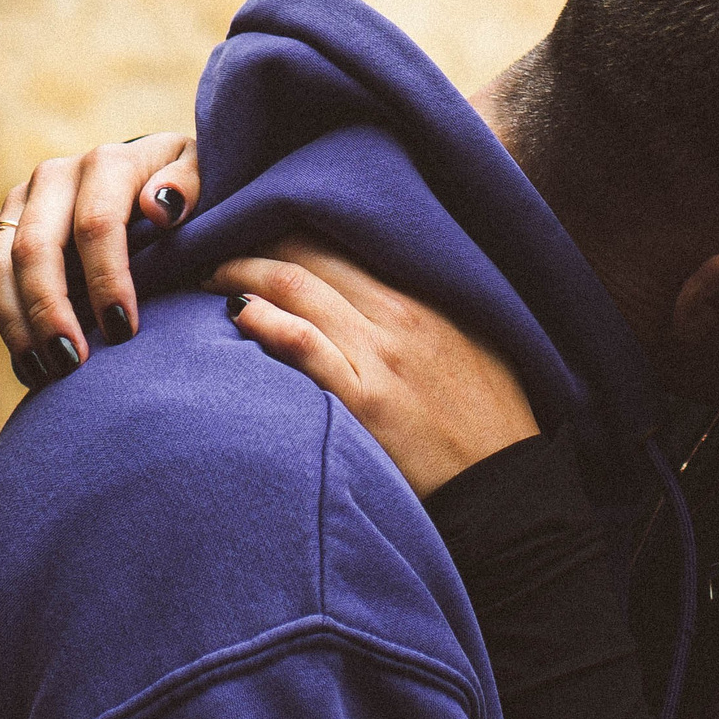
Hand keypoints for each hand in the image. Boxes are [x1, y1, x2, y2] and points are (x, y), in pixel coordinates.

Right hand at [0, 133, 200, 385]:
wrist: (149, 174)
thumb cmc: (186, 188)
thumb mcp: (204, 175)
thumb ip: (190, 185)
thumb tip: (159, 206)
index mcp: (107, 162)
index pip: (96, 224)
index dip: (106, 280)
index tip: (123, 330)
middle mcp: (55, 176)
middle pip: (36, 248)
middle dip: (50, 310)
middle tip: (72, 363)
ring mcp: (23, 201)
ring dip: (17, 324)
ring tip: (45, 372)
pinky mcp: (4, 227)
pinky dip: (6, 323)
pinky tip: (29, 364)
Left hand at [209, 242, 539, 497]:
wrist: (507, 490)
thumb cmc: (490, 419)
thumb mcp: (472, 342)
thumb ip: (425, 309)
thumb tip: (373, 289)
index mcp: (425, 296)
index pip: (344, 240)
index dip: (292, 228)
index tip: (260, 228)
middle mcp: (400, 315)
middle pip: (310, 255)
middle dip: (256, 242)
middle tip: (218, 246)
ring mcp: (381, 357)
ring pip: (298, 290)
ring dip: (244, 274)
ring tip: (211, 275)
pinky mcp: (364, 402)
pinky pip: (304, 345)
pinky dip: (266, 322)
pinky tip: (239, 314)